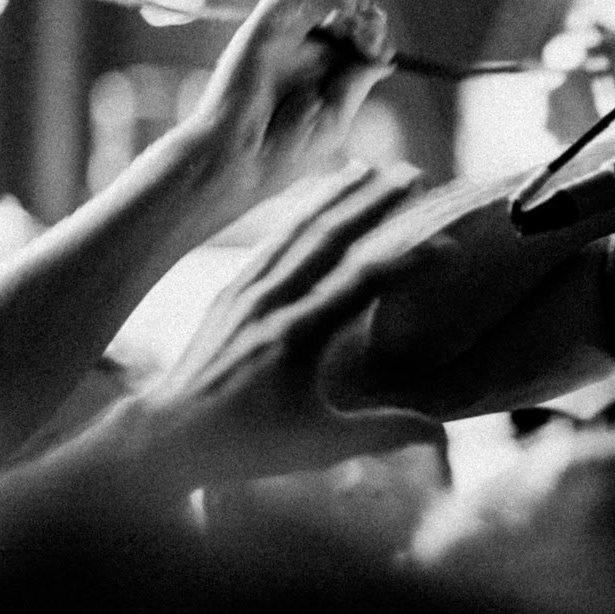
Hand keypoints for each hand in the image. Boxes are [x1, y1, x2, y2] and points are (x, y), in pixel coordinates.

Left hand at [119, 162, 441, 488]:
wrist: (165, 438)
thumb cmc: (246, 446)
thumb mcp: (320, 446)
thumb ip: (383, 432)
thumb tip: (442, 434)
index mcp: (297, 337)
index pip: (363, 283)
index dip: (409, 261)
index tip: (449, 246)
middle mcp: (270, 303)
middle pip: (330, 238)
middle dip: (374, 201)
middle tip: (412, 173)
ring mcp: (245, 293)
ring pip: (296, 231)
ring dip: (334, 195)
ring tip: (366, 167)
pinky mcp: (229, 294)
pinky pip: (269, 243)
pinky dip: (298, 216)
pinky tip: (313, 203)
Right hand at [177, 0, 393, 212]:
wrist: (240, 163)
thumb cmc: (285, 150)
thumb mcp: (335, 115)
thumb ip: (356, 82)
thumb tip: (386, 57)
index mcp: (322, 71)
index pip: (357, 35)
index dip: (376, 35)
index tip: (382, 52)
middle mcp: (301, 50)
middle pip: (341, 11)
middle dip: (366, 16)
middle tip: (372, 36)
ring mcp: (280, 38)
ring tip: (360, 16)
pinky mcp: (260, 31)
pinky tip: (342, 5)